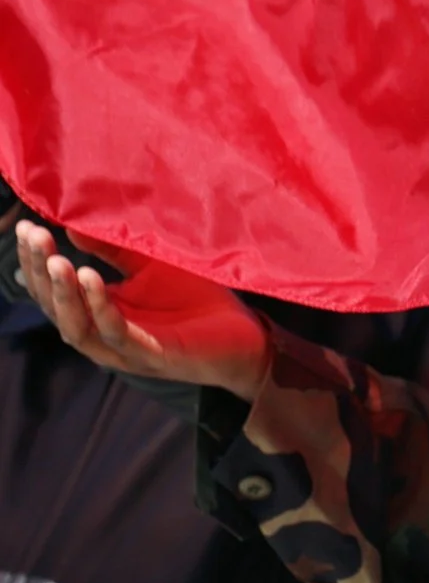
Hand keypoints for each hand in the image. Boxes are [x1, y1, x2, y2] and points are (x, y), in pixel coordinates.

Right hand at [13, 220, 270, 399]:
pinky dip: (101, 307)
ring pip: (78, 327)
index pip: (55, 290)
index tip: (27, 227)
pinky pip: (117, 333)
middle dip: (42, 272)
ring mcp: (128, 350)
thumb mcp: (150, 266)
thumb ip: (114, 248)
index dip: (36, 262)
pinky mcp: (154, 357)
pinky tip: (91, 278)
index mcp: (101, 312)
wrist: (247, 337)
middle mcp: (107, 335)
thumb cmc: (198, 301)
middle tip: (34, 237)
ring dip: (64, 294)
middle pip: (57, 308)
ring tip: (57, 261)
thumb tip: (72, 225)